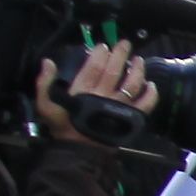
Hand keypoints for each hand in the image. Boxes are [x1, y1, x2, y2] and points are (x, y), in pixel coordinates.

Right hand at [34, 43, 151, 140]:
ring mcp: (120, 107)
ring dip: (138, 69)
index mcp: (83, 91)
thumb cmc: (63, 127)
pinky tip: (151, 85)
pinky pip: (146, 104)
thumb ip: (44, 84)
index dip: (100, 53)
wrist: (79, 152)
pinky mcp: (131, 118)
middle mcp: (104, 95)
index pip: (94, 66)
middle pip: (115, 70)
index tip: (104, 46)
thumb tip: (47, 62)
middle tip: (124, 44)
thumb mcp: (46, 106)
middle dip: (120, 54)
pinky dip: (151, 94)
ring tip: (139, 60)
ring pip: (133, 83)